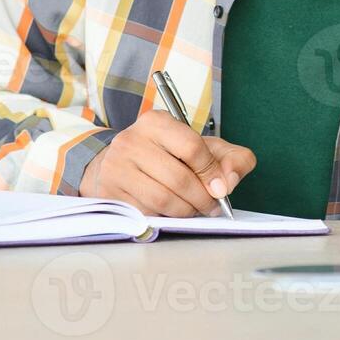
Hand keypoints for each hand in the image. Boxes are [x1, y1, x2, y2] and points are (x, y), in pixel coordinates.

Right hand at [79, 110, 255, 216]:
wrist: (119, 164)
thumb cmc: (167, 155)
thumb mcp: (203, 147)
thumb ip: (231, 158)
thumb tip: (229, 182)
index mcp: (156, 122)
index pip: (192, 147)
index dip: (211, 172)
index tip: (221, 189)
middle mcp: (131, 140)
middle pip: (178, 178)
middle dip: (201, 199)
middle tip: (211, 206)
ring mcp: (116, 167)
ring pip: (162, 199)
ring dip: (185, 211)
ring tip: (193, 210)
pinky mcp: (108, 192)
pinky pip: (145, 213)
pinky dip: (163, 217)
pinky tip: (169, 212)